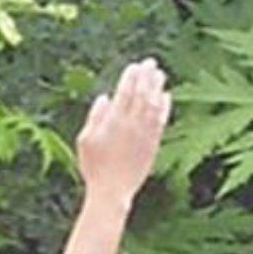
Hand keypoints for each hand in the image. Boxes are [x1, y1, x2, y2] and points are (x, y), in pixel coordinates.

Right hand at [74, 58, 170, 203]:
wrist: (113, 191)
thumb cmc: (94, 167)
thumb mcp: (85, 140)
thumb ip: (96, 116)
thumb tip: (106, 97)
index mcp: (114, 122)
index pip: (125, 92)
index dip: (130, 77)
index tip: (134, 65)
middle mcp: (132, 124)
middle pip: (142, 94)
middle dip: (146, 76)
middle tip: (150, 62)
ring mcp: (145, 134)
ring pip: (154, 104)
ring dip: (158, 87)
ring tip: (160, 74)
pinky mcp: (154, 143)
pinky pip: (162, 120)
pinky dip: (165, 106)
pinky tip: (166, 96)